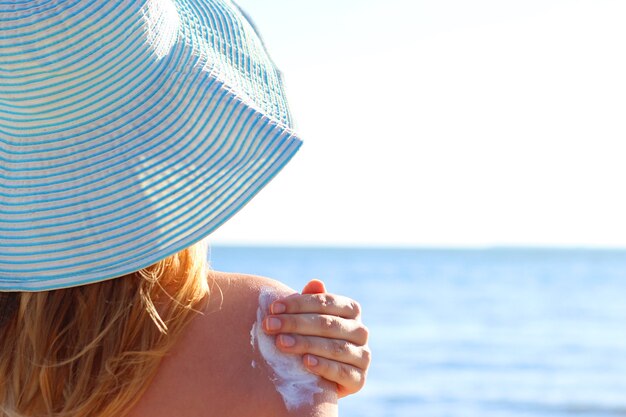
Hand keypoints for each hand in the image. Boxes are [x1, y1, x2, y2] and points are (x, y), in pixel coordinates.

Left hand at [262, 279, 370, 397]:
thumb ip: (311, 301)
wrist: (319, 379)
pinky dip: (323, 366)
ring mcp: (363, 355)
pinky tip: (305, 362)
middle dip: (296, 323)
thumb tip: (315, 282)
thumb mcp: (308, 320)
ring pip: (335, 347)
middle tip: (270, 325)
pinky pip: (342, 372)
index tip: (273, 308)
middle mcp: (360, 331)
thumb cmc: (311, 340)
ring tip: (281, 343)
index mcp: (351, 310)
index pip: (326, 302)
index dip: (299, 304)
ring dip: (305, 344)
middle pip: (328, 324)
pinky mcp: (359, 379)